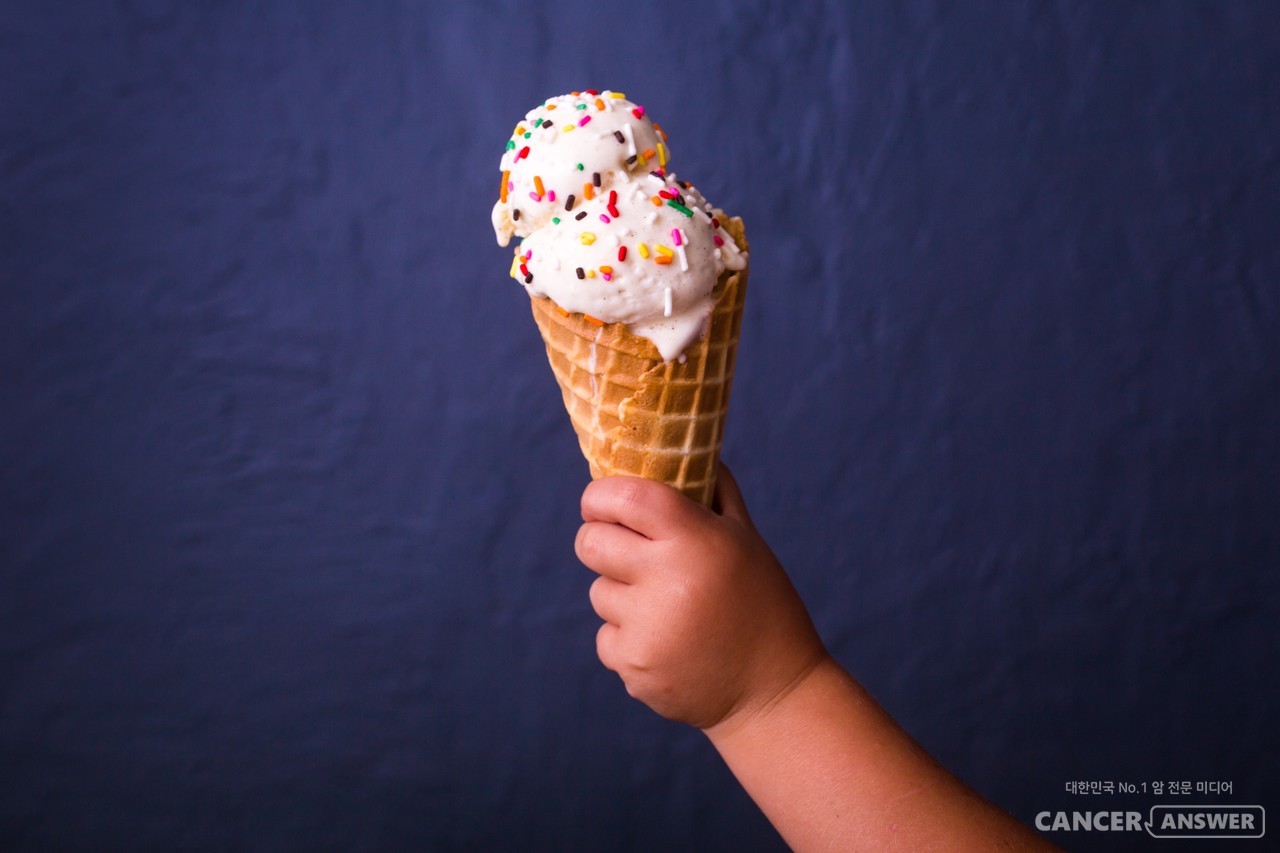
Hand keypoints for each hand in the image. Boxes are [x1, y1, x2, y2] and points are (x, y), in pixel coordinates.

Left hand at [575, 464, 827, 728]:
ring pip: (598, 592)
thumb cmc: (762, 604)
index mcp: (696, 539)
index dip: (599, 496)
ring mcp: (648, 627)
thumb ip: (714, 492)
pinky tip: (668, 644)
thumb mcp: (746, 541)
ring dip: (621, 595)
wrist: (774, 692)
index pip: (621, 497)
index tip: (602, 502)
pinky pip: (606, 637)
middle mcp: (668, 579)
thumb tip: (682, 447)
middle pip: (590, 542)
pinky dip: (627, 639)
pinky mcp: (635, 667)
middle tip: (623, 550)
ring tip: (667, 609)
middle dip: (599, 540)